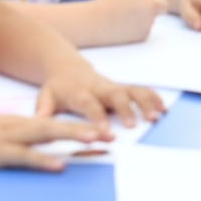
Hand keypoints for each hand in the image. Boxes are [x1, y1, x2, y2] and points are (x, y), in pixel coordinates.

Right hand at [0, 115, 111, 171]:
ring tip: (95, 140)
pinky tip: (59, 164)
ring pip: (46, 136)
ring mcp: (9, 138)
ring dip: (71, 137)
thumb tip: (41, 146)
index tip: (101, 131)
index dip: (79, 127)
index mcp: (20, 123)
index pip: (55, 124)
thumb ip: (21, 139)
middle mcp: (19, 127)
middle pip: (57, 126)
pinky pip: (24, 156)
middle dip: (84, 130)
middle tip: (109, 134)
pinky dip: (43, 160)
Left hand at [35, 64, 166, 127]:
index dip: (97, 117)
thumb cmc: (57, 88)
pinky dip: (152, 97)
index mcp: (79, 92)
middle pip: (115, 95)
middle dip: (125, 110)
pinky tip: (162, 108)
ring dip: (145, 103)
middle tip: (133, 126)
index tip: (106, 132)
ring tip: (156, 116)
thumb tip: (37, 125)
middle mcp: (99, 88)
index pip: (89, 104)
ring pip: (132, 91)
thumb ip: (43, 112)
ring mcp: (113, 86)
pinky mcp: (122, 87)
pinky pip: (140, 90)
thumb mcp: (45, 98)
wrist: (67, 68)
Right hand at [99, 0, 168, 42]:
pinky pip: (143, 32)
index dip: (153, 3)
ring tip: (122, 21)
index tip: (148, 5)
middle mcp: (150, 8)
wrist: (96, 22)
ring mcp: (148, 23)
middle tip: (142, 14)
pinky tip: (122, 29)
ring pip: (149, 22)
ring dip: (141, 21)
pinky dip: (135, 31)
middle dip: (153, 11)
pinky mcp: (142, 36)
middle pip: (161, 9)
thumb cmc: (106, 5)